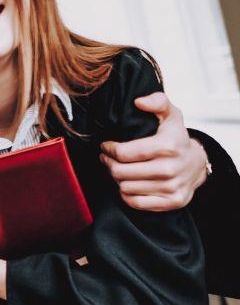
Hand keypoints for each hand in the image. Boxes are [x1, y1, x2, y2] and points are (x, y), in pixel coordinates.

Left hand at [99, 92, 205, 211]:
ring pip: (125, 188)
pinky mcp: (173, 202)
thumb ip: (157, 102)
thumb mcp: (170, 115)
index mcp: (169, 145)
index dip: (109, 149)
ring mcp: (173, 187)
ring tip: (118, 170)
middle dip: (109, 164)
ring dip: (117, 179)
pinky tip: (128, 183)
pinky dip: (126, 194)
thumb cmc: (176, 138)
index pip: (124, 153)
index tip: (106, 146)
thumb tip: (139, 102)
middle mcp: (171, 168)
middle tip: (107, 159)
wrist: (197, 163)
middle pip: (121, 172)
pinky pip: (135, 203)